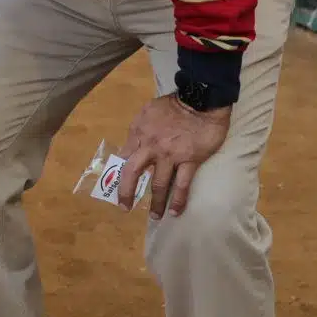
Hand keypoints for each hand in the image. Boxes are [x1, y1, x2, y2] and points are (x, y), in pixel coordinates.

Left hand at [116, 94, 231, 219]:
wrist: (201, 99)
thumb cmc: (174, 104)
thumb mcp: (148, 112)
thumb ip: (140, 130)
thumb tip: (135, 146)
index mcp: (139, 132)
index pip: (123, 157)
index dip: (117, 173)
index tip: (114, 187)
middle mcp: (150, 145)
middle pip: (132, 173)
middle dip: (126, 192)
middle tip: (124, 207)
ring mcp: (169, 154)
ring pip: (158, 184)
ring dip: (156, 203)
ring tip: (155, 217)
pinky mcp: (189, 160)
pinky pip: (181, 184)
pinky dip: (178, 200)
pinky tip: (176, 211)